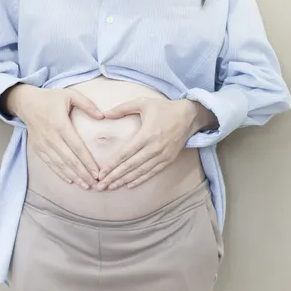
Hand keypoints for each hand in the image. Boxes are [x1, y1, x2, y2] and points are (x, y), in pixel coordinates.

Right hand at [6, 85, 103, 188]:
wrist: (26, 103)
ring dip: (74, 177)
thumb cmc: (51, 98)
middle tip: (96, 184)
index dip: (87, 161)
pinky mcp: (38, 149)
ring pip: (60, 165)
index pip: (77, 147)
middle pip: (70, 160)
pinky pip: (50, 164)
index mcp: (60, 124)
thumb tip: (102, 116)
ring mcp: (43, 145)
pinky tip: (71, 180)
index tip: (98, 172)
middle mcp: (51, 137)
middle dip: (83, 173)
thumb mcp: (70, 95)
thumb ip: (87, 104)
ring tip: (86, 185)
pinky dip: (60, 173)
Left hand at [96, 97, 216, 190]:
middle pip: (131, 166)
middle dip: (115, 177)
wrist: (189, 116)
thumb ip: (122, 108)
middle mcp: (154, 148)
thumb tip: (104, 114)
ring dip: (125, 181)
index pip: (125, 153)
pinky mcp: (168, 160)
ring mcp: (162, 156)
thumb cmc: (164, 108)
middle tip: (101, 186)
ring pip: (140, 172)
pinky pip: (152, 173)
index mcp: (146, 134)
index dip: (112, 165)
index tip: (101, 173)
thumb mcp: (143, 103)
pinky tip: (129, 185)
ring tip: (111, 188)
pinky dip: (140, 180)